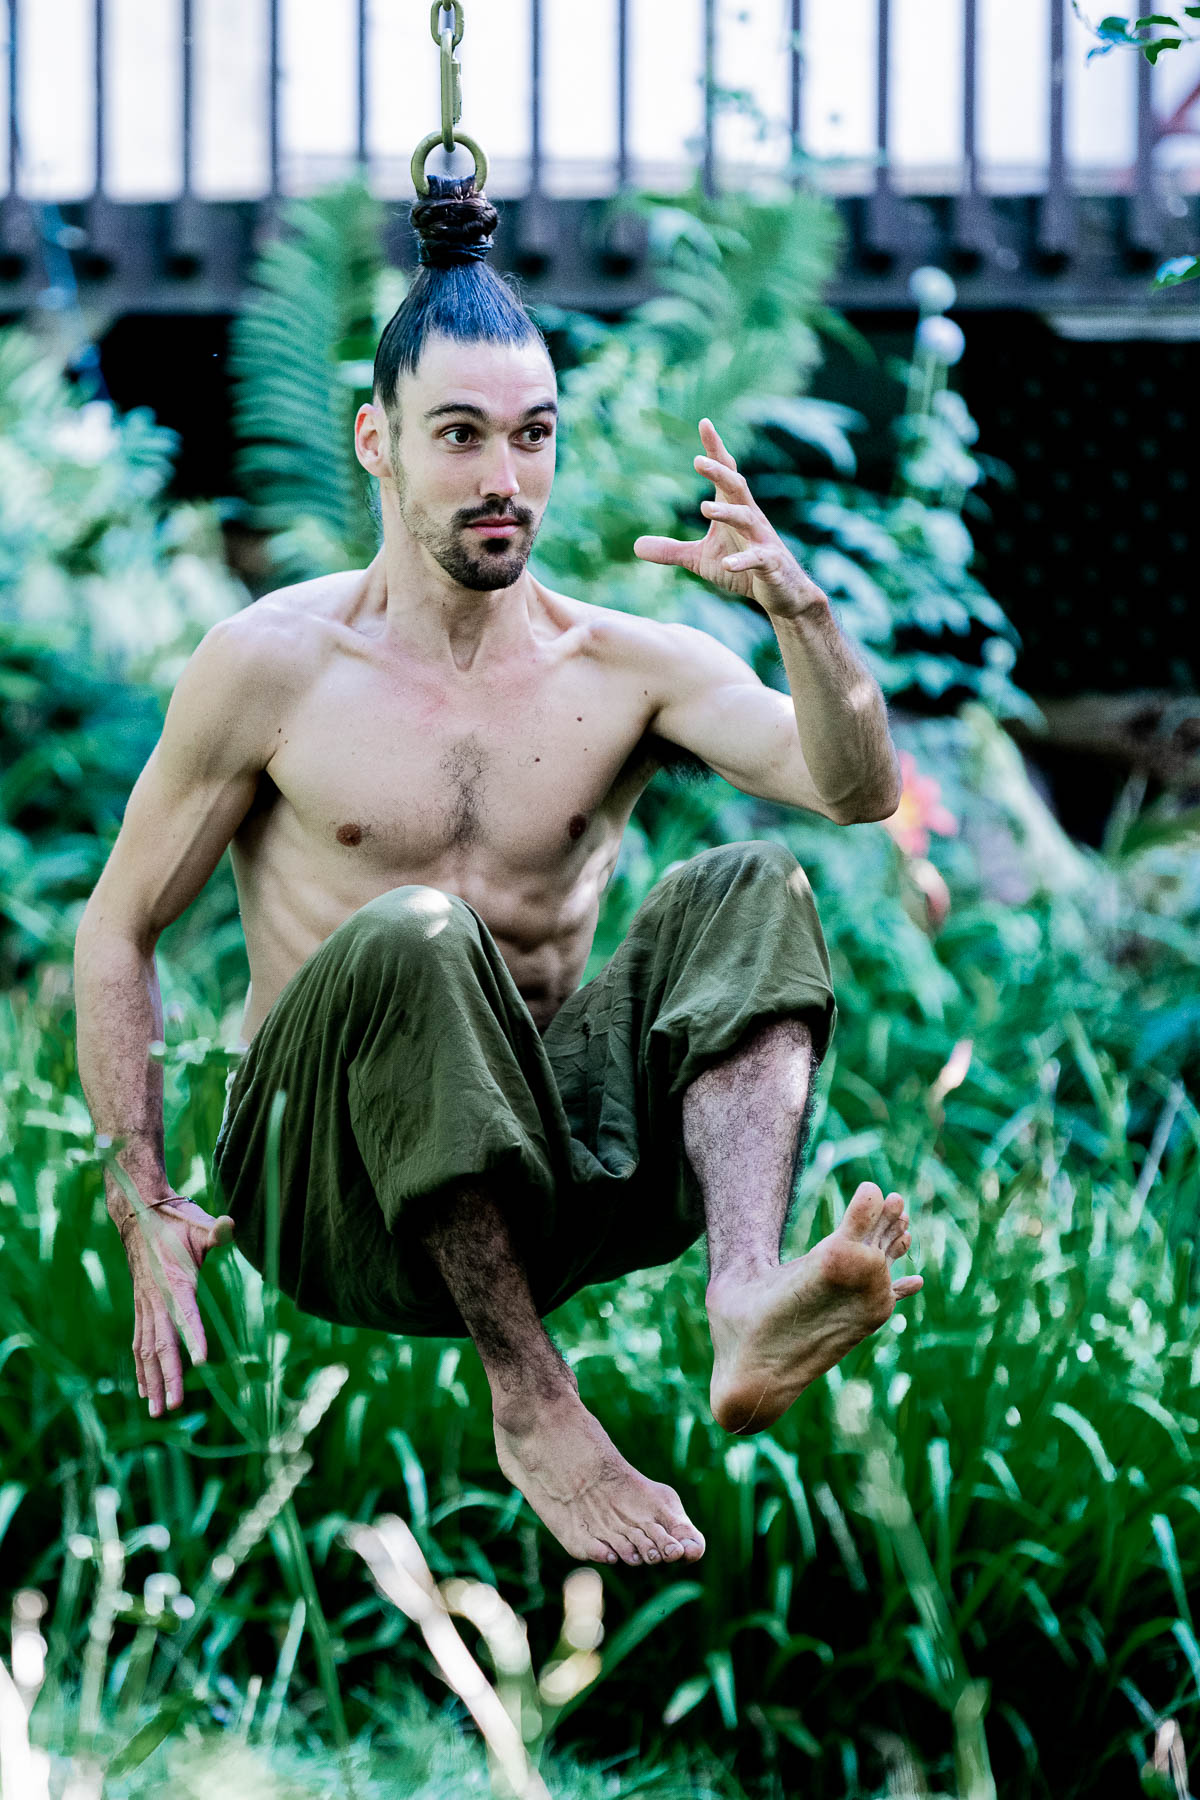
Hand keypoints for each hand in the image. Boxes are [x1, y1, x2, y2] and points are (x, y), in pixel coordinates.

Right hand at [117, 1194, 234, 1417]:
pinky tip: (143, 1392)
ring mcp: (146, 1306)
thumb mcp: (198, 1223)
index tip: (201, 1362)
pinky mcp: (141, 1308)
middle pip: (162, 1344)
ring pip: (146, 1351)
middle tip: (174, 1407)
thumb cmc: (175, 1221)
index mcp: (176, 1281)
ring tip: (157, 1412)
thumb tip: (230, 1224)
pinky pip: (138, 1344)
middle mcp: (157, 1299)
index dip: (194, 1337)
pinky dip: (141, 1369)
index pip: (186, 1315)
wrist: (138, 1215)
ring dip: (152, 1382)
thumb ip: (216, 1230)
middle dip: (169, 1377)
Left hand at [633, 418, 825, 618]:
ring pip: (747, 518)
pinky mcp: (771, 563)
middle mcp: (750, 517)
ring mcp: (763, 540)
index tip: (704, 422)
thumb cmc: (743, 568)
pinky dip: (743, 560)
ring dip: (727, 512)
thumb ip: (671, 550)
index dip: (715, 449)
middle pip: (736, 487)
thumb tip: (636, 545)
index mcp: (734, 509)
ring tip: (704, 508)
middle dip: (719, 472)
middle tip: (697, 461)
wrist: (783, 592)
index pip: (725, 473)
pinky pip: (758, 558)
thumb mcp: (700, 560)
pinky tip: (728, 563)